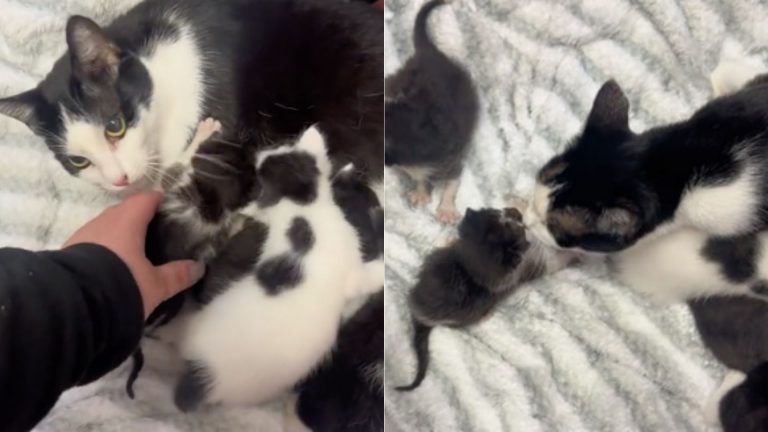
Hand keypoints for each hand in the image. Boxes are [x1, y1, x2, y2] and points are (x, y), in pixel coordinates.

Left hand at [64, 192, 204, 317]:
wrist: (74, 304)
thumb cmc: (122, 283)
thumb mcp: (155, 285)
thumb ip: (177, 274)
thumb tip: (198, 268)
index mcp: (127, 222)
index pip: (145, 199)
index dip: (158, 200)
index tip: (169, 206)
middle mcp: (104, 222)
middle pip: (124, 210)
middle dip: (138, 216)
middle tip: (154, 230)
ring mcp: (83, 235)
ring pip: (105, 226)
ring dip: (118, 232)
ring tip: (132, 249)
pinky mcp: (68, 250)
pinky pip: (91, 241)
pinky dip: (103, 246)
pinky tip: (109, 263)